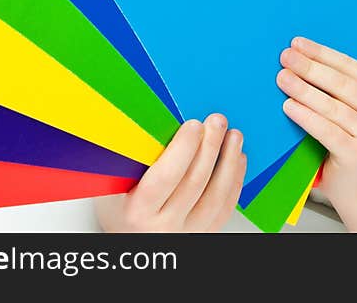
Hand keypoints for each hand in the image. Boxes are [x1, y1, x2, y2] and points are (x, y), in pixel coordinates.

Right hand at [94, 114, 245, 231]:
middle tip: (217, 121)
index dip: (182, 148)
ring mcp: (188, 232)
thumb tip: (154, 120)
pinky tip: (238, 160)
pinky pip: (225, 208)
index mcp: (139, 211)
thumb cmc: (124, 207)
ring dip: (229, 161)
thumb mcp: (118, 185)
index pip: (165, 177)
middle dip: (209, 146)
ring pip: (216, 196)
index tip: (193, 124)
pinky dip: (235, 181)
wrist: (133, 237)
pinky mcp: (205, 234)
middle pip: (194, 182)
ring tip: (234, 136)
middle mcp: (164, 227)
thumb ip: (136, 159)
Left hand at [276, 36, 356, 196]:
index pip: (347, 65)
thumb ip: (329, 87)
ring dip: (304, 90)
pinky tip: (289, 107)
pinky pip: (327, 131)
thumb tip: (295, 58)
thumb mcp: (344, 107)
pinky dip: (306, 117)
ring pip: (332, 106)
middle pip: (339, 83)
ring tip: (282, 78)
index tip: (296, 43)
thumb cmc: (345, 137)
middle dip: (310, 67)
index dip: (321, 52)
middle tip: (285, 57)